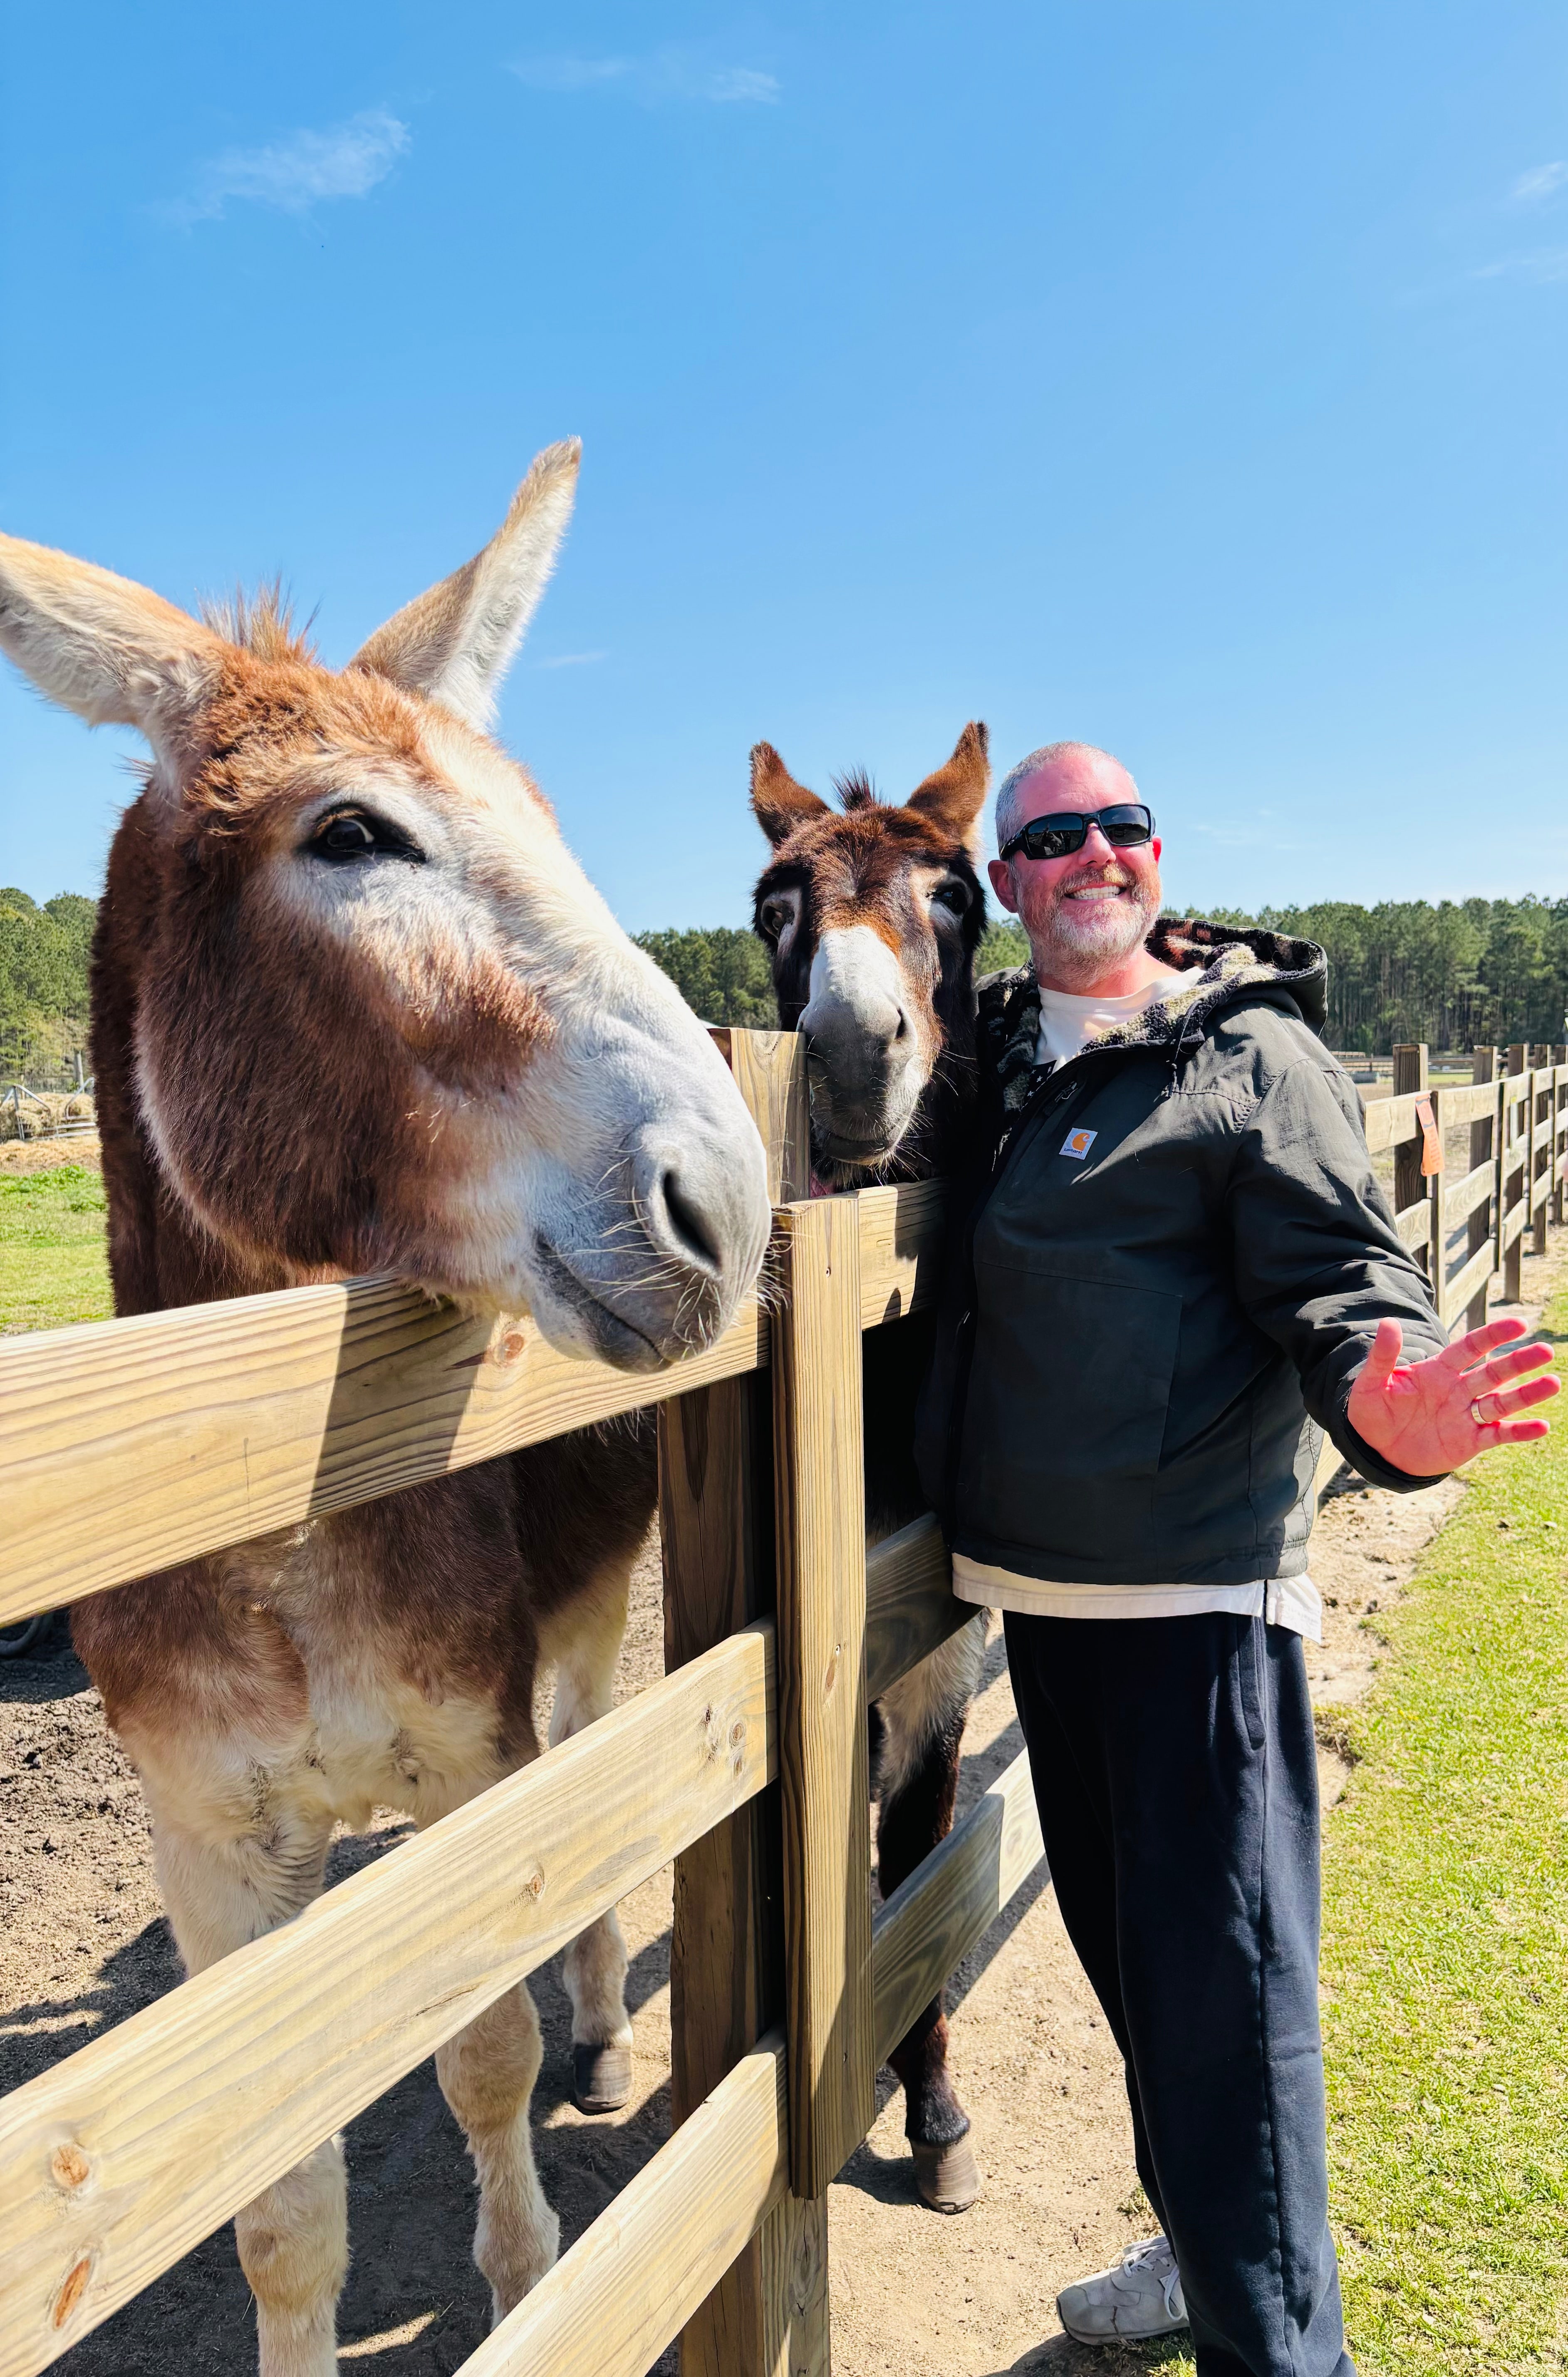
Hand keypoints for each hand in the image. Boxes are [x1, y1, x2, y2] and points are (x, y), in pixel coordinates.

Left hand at [1346, 1315, 1558, 1475]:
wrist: (1376, 1450)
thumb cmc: (1373, 1413)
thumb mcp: (1370, 1385)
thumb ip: (1382, 1357)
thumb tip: (1389, 1323)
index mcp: (1437, 1371)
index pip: (1469, 1348)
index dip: (1492, 1336)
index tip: (1518, 1324)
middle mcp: (1458, 1390)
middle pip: (1493, 1373)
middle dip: (1519, 1362)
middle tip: (1546, 1351)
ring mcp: (1466, 1416)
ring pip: (1501, 1402)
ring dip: (1527, 1394)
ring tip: (1553, 1383)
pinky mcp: (1470, 1441)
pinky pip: (1498, 1434)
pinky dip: (1519, 1431)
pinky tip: (1542, 1426)